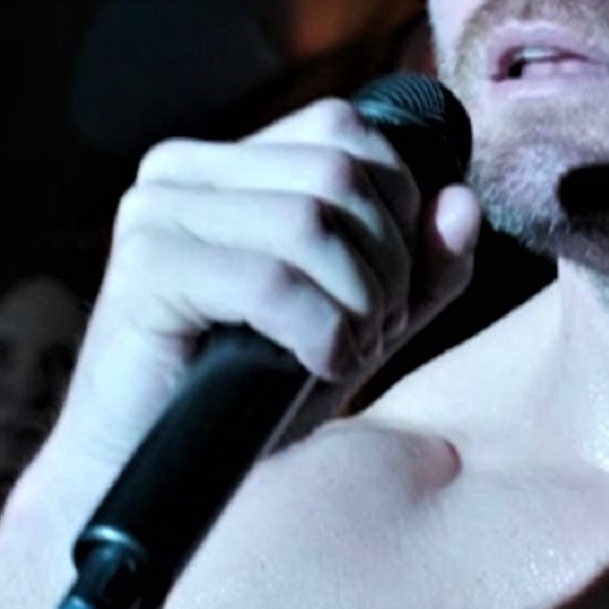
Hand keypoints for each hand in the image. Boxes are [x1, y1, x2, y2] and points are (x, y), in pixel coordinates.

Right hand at [39, 96, 482, 480]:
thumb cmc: (250, 398)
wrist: (148, 478)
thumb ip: (421, 266)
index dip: (398, 204)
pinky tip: (319, 367)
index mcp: (224, 163)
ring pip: (310, 221)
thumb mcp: (359, 322)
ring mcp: (155, 214)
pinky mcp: (145, 270)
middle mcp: (180, 170)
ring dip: (358, 301)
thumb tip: (462, 199)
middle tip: (375, 333)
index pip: (343, 129)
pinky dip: (320, 330)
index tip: (395, 290)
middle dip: (387, 261)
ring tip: (348, 353)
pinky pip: (272, 280)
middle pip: (337, 172)